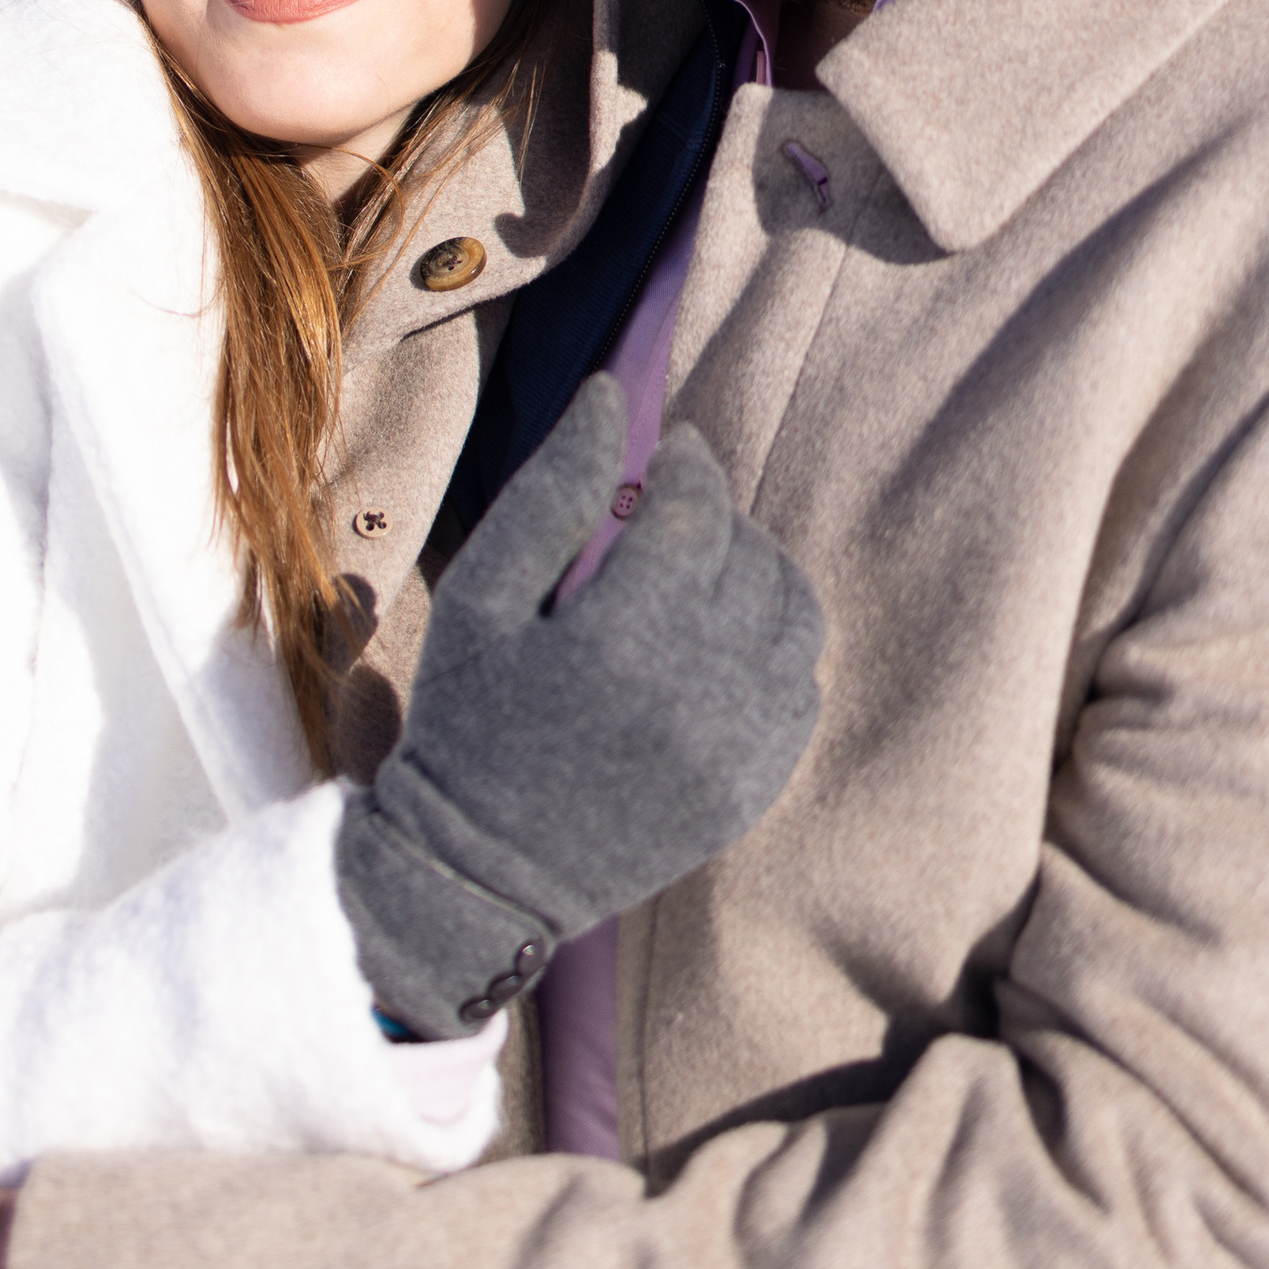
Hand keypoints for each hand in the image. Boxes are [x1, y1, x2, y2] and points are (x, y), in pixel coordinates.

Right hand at [334, 372, 824, 1037]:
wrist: (478, 874)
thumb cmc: (467, 724)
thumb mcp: (482, 598)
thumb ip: (550, 492)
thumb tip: (610, 394)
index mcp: (621, 638)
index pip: (697, 512)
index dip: (691, 465)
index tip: (673, 448)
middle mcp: (696, 696)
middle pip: (749, 558)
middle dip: (717, 518)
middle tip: (672, 514)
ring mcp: (735, 752)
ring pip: (793, 617)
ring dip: (758, 573)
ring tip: (704, 569)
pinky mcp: (752, 793)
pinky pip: (802, 690)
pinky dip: (777, 648)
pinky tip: (723, 640)